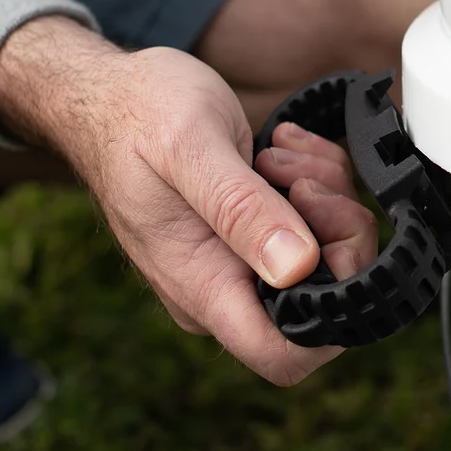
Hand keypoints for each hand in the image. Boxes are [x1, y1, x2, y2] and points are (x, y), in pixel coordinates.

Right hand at [0, 17, 376, 384]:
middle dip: (336, 232)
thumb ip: (240, 209)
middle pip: (324, 298)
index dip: (332, 313)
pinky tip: (283, 150)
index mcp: (203, 287)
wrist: (114, 94)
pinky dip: (318, 183)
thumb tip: (297, 268)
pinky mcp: (258, 236)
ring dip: (325, 195)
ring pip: (329, 255)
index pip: (285, 355)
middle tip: (303, 180)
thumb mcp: (189, 148)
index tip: (328, 241)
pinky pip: (318, 226)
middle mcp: (226, 288)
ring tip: (279, 154)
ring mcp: (242, 263)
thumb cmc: (138, 116)